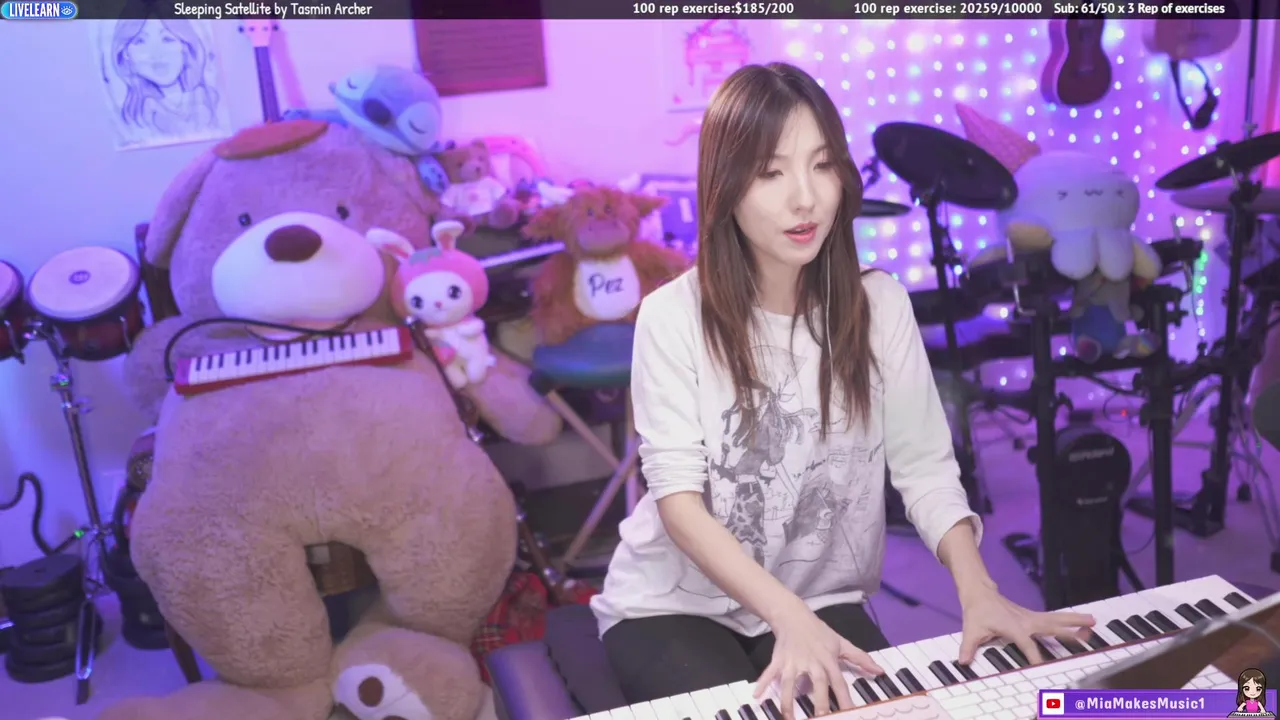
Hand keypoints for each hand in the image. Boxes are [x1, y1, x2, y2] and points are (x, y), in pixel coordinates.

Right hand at [755, 608, 882, 718]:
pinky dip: (763, 683)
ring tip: (787, 717)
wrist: (794, 615)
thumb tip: (879, 671)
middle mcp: (812, 662)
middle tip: (821, 717)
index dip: (845, 699)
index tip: (850, 713)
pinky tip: (757, 696)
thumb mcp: (841, 643)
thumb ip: (860, 658)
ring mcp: (793, 662)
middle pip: (817, 684)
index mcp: (828, 660)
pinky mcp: (778, 660)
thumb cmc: (819, 632)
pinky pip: (770, 673)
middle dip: (819, 701)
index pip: (839, 682)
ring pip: (790, 683)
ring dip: (788, 700)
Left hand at [958, 586, 1094, 665]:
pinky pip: (1054, 618)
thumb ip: (968, 647)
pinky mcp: (1034, 616)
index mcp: (1013, 627)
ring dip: (1075, 620)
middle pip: (1051, 625)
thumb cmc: (977, 612)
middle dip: (1069, 629)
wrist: (980, 593)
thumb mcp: (971, 630)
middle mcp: (1026, 621)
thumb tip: (962, 661)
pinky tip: (1082, 623)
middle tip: (1088, 631)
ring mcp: (1032, 617)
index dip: (1033, 656)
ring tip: (1093, 621)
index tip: (1042, 666)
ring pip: (1057, 618)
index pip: (1027, 644)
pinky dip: (1068, 619)